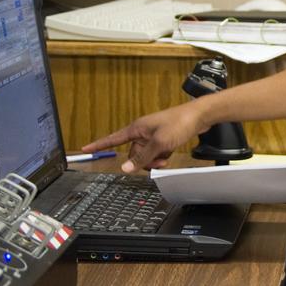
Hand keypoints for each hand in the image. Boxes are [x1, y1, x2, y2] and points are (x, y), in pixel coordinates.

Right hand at [81, 104, 205, 172]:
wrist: (200, 116)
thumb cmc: (179, 123)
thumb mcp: (159, 144)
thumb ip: (142, 157)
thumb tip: (125, 168)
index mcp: (136, 128)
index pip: (113, 139)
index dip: (99, 145)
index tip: (86, 148)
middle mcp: (142, 131)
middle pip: (133, 154)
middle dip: (144, 161)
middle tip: (158, 161)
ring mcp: (152, 135)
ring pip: (145, 155)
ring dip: (155, 160)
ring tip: (166, 156)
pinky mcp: (162, 138)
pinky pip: (156, 153)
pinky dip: (162, 156)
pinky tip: (170, 152)